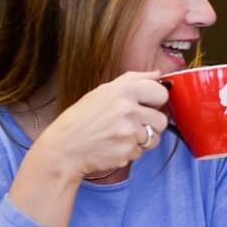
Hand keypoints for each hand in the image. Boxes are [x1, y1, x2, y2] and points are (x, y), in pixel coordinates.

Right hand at [36, 71, 168, 179]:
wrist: (64, 148)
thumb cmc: (81, 119)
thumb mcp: (102, 92)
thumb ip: (133, 80)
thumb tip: (157, 74)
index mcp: (123, 90)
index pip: (160, 92)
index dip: (156, 100)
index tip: (149, 105)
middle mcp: (128, 109)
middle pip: (162, 119)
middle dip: (152, 124)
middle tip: (133, 124)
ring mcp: (130, 132)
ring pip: (155, 138)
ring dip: (143, 139)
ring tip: (122, 136)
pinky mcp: (128, 151)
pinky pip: (142, 152)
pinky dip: (131, 151)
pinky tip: (115, 146)